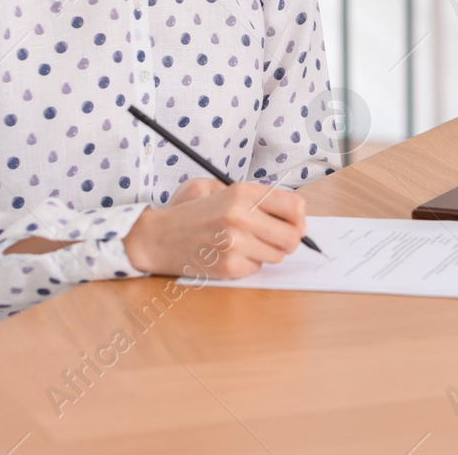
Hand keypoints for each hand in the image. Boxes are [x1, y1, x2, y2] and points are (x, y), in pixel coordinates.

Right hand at [121, 177, 306, 278]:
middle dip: (289, 240)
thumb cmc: (193, 212)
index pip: (295, 207)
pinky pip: (256, 268)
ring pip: (277, 255)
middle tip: (275, 238)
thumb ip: (259, 198)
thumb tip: (298, 219)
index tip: (294, 223)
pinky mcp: (228, 266)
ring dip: (266, 252)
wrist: (158, 236)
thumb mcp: (222, 189)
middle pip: (292, 236)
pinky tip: (229, 254)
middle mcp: (241, 216)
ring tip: (244, 242)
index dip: (300, 218)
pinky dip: (248, 264)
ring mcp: (234, 243)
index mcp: (243, 192)